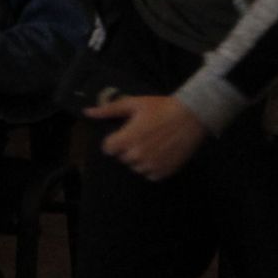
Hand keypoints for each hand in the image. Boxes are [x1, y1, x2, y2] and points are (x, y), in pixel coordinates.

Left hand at [87, 93, 205, 181]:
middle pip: (122, 157)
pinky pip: (150, 174)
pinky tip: (161, 152)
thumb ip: (109, 110)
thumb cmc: (161, 107)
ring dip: (140, 158)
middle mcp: (136, 156)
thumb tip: (87, 112)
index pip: (107, 148)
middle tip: (143, 134)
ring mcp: (150, 166)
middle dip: (128, 147)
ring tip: (153, 142)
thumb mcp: (134, 104)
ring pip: (136, 167)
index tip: (125, 133)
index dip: (115, 140)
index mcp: (126, 140)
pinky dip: (153, 166)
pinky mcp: (163, 172)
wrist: (190, 116)